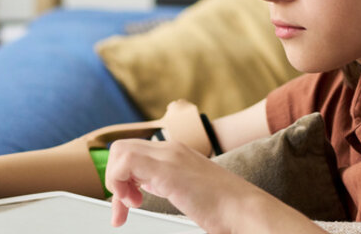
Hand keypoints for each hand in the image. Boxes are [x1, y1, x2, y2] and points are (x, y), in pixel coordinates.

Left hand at [104, 139, 252, 231]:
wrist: (245, 211)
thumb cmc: (224, 208)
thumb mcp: (187, 190)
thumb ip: (165, 182)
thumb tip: (143, 186)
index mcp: (176, 153)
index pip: (134, 153)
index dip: (123, 178)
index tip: (129, 203)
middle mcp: (171, 149)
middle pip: (122, 148)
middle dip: (115, 179)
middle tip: (127, 206)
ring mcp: (169, 156)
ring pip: (119, 152)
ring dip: (116, 182)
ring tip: (130, 205)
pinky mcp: (167, 169)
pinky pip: (125, 162)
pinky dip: (119, 183)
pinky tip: (133, 203)